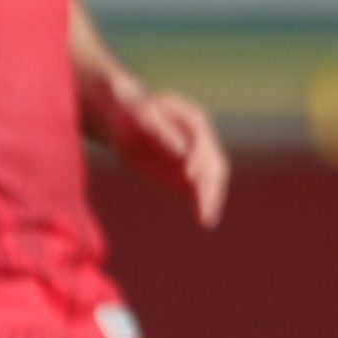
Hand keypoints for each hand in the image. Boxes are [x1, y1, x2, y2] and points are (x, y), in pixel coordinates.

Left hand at [100, 87, 230, 227]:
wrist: (124, 123)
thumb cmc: (129, 117)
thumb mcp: (138, 119)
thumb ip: (160, 132)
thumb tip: (181, 151)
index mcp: (191, 119)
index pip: (201, 140)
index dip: (197, 157)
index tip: (189, 176)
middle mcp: (201, 138)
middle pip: (213, 161)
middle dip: (209, 184)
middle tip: (204, 206)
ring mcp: (198, 156)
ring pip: (213, 177)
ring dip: (211, 197)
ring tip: (206, 218)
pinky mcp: (190, 173)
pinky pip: (201, 189)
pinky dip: (205, 204)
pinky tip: (205, 220)